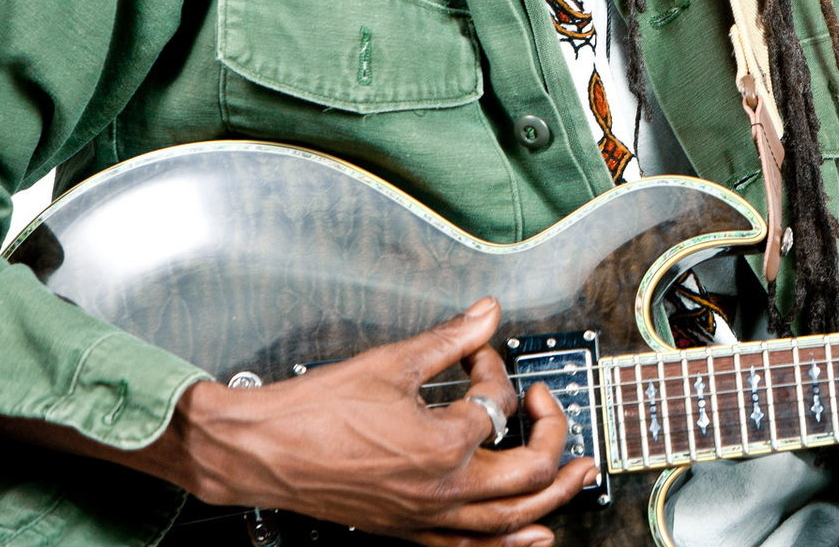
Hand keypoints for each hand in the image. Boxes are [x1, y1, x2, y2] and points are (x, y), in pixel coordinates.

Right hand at [149, 297, 595, 546]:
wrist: (259, 451)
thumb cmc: (313, 413)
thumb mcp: (391, 363)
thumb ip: (450, 339)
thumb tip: (486, 314)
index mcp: (442, 445)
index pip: (497, 405)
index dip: (495, 371)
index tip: (479, 355)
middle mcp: (441, 489)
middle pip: (529, 475)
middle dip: (557, 439)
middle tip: (560, 413)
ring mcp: (425, 517)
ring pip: (510, 521)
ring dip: (552, 499)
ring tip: (579, 480)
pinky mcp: (406, 531)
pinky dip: (508, 544)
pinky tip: (530, 538)